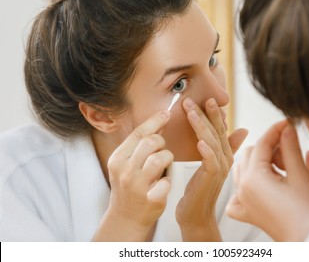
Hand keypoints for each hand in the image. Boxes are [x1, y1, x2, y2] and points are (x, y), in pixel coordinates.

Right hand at [93, 111, 172, 240]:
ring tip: (164, 165)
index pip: (138, 133)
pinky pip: (167, 180)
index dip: (155, 120)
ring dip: (167, 158)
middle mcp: (125, 170)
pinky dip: (168, 180)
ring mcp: (137, 185)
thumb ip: (141, 144)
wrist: (126, 217)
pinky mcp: (151, 199)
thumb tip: (160, 120)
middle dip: (161, 141)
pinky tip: (163, 183)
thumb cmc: (129, 185)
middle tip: (162, 148)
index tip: (167, 113)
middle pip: (151, 142)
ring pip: (161, 158)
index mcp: (118, 158)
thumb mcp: (128, 163)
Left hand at [176, 97, 247, 240]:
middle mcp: (225, 159)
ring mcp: (220, 169)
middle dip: (206, 114)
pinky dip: (206, 151)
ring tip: (191, 111)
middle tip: (192, 99)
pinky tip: (200, 141)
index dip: (214, 114)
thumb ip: (224, 147)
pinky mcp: (212, 179)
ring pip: (212, 142)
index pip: (220, 129)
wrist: (196, 215)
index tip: (207, 98)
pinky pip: (210, 162)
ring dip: (201, 126)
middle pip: (217, 132)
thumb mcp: (211, 165)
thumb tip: (243, 130)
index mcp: (225, 154)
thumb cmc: (200, 189)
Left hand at [226, 121, 308, 240]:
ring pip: (244, 168)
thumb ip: (290, 148)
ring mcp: (241, 200)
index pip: (262, 144)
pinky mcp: (246, 211)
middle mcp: (241, 188)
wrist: (307, 241)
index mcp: (253, 178)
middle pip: (251, 154)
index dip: (276, 130)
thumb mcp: (301, 176)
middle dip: (270, 146)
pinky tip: (264, 183)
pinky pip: (238, 190)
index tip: (288, 122)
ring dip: (260, 161)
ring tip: (282, 166)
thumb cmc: (307, 212)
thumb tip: (286, 127)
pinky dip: (248, 181)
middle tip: (290, 148)